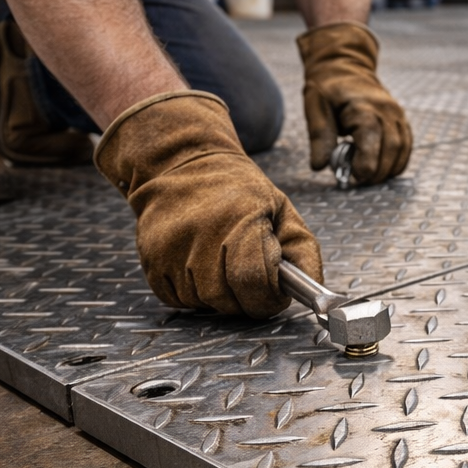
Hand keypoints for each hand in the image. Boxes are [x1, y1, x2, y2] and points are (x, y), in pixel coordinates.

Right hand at [95, 91, 322, 317]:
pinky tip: (201, 266)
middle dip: (247, 298)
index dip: (269, 297)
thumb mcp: (283, 211)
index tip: (274, 293)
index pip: (254, 282)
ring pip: (204, 303)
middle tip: (250, 278)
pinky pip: (178, 300)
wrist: (182, 165)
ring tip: (223, 264)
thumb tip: (317, 295)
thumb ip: (304, 253)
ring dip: (220, 296)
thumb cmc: (238, 190)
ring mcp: (170, 249)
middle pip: (229, 299)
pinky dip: (195, 293)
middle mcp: (201, 235)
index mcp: (240, 220)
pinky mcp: (150, 260)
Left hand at [298, 22, 411, 184]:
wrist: (344, 67)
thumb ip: (319, 136)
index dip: (366, 161)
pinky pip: (407, 146)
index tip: (354, 176)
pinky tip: (382, 170)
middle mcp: (386, 109)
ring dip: (387, 170)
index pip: (372, 137)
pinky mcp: (401, 120)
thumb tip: (320, 166)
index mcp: (363, 105)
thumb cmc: (328, 88)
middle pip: (390, 147)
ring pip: (402, 149)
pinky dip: (397, 163)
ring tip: (367, 177)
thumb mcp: (315, 107)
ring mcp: (397, 114)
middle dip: (375, 171)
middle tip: (357, 181)